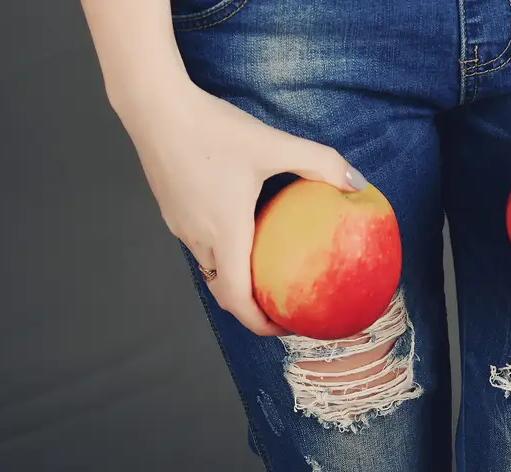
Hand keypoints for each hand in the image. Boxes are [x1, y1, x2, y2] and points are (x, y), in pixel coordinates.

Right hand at [119, 81, 364, 334]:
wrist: (153, 106)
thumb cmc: (212, 129)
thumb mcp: (272, 143)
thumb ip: (318, 162)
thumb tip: (356, 182)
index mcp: (224, 235)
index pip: (239, 301)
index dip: (262, 323)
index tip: (288, 325)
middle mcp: (199, 240)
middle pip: (225, 291)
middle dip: (253, 307)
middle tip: (283, 303)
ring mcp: (181, 227)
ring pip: (210, 268)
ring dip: (237, 279)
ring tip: (267, 271)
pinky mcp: (172, 211)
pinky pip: (199, 245)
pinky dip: (222, 253)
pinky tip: (242, 229)